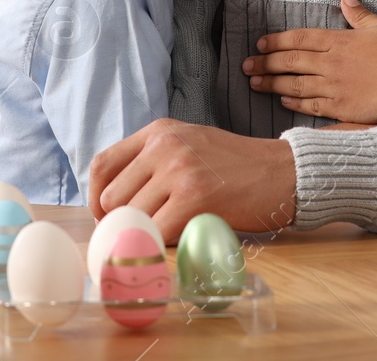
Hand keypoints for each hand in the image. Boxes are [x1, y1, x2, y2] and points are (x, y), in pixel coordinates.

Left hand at [88, 119, 296, 242]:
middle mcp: (164, 146)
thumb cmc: (235, 165)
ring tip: (170, 231)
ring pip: (132, 217)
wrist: (281, 171)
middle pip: (112, 197)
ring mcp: (178, 170)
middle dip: (121, 221)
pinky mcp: (194, 198)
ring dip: (145, 233)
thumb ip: (153, 161)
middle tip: (141, 231)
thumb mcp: (188, 144)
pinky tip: (181, 237)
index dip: (95, 197)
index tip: (104, 216)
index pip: (102, 164)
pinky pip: (157, 232)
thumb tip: (113, 199)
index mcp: (158, 132)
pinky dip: (163, 243)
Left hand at [242, 0, 376, 122]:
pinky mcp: (342, 107)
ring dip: (272, 83)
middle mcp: (331, 62)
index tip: (260, 43)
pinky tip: (282, 100)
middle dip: (265, 62)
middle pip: (290, 61)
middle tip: (245, 65)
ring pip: (295, 84)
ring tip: (254, 83)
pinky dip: (294, 102)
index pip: (299, 39)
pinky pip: (312, 105)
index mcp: (339, 40)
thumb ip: (359, 14)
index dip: (277, 41)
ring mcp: (335, 86)